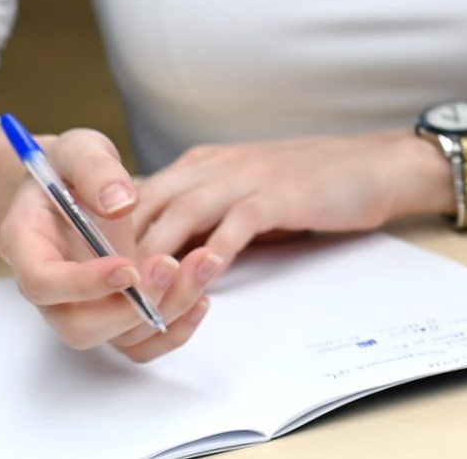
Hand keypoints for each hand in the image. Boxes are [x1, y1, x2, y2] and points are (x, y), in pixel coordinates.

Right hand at [0, 128, 213, 360]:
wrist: (79, 182)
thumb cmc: (72, 166)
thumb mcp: (80, 150)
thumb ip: (95, 170)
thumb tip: (120, 202)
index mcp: (28, 247)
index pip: (43, 283)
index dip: (83, 284)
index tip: (128, 266)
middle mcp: (53, 287)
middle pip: (79, 326)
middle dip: (129, 308)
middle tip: (170, 265)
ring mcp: (85, 302)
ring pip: (117, 337)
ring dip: (165, 311)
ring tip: (205, 265)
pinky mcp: (116, 307)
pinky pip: (140, 338)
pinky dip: (174, 327)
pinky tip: (204, 295)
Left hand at [125, 129, 448, 272]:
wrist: (374, 166)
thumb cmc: (310, 186)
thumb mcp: (242, 195)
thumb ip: (202, 217)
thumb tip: (159, 260)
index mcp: (199, 166)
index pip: (133, 201)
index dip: (108, 241)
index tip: (93, 279)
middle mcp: (212, 166)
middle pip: (144, 209)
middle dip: (120, 255)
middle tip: (105, 299)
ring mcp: (244, 177)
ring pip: (180, 218)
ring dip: (157, 260)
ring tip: (140, 297)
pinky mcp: (277, 194)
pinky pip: (234, 224)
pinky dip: (213, 252)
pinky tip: (204, 277)